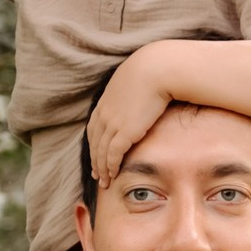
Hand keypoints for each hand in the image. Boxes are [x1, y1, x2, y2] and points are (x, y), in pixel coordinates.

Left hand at [86, 47, 171, 186]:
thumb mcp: (133, 82)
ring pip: (101, 152)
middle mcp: (104, 114)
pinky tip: (113, 174)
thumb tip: (140, 96)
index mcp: (105, 103)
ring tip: (104, 181)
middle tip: (95, 174)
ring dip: (101, 168)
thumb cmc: (152, 71)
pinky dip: (111, 166)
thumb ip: (130, 93)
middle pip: (94, 143)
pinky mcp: (124, 132)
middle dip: (94, 161)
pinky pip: (113, 155)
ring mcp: (112, 123)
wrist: (157, 69)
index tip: (95, 156)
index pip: (93, 129)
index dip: (94, 145)